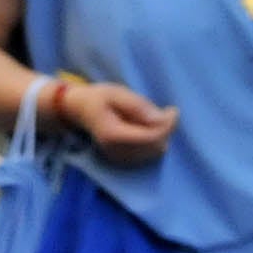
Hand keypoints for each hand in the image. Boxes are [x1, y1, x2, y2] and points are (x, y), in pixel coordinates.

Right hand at [60, 82, 176, 163]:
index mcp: (113, 135)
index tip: (172, 109)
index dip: (167, 125)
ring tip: (151, 118)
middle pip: (156, 147)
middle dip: (165, 129)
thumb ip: (137, 105)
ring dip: (160, 134)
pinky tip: (146, 128)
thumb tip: (160, 119)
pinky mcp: (124, 160)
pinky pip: (150, 153)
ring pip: (156, 151)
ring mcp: (120, 158)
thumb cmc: (98, 98)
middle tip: (164, 111)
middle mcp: (116, 151)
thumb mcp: (116, 93)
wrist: (79, 110)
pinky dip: (154, 140)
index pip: (151, 138)